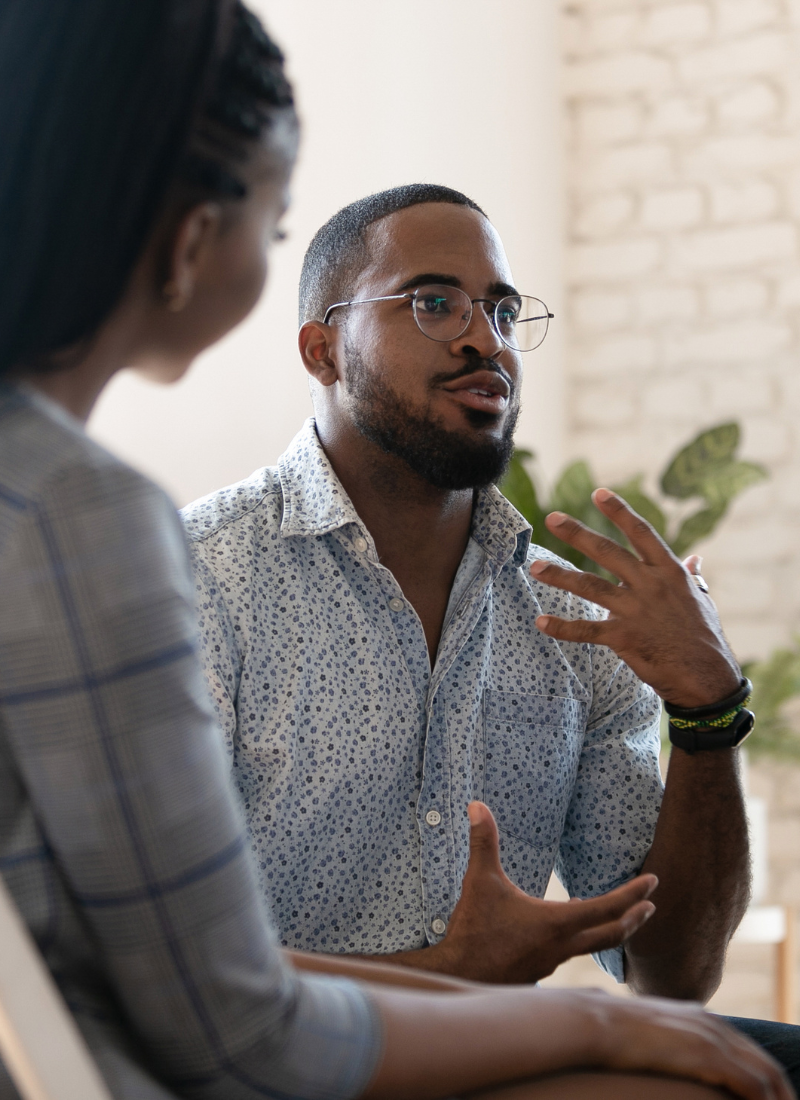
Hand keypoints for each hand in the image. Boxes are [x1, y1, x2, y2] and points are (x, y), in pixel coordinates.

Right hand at [432, 801, 655, 982]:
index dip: (633, 893)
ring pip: (592, 946)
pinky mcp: (540, 971)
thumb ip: (484, 842)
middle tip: (651, 904)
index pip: (607, 907)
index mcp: (556, 923)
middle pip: (613, 934)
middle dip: (636, 917)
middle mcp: (562, 946)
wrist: (459, 975)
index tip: (653, 881)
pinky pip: (570, 953)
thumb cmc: (473, 930)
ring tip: (617, 916)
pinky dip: (581, 939)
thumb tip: (478, 805)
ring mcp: (552, 962)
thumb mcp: (480, 880)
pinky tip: (568, 929)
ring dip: (609, 929)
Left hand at [530, 488, 740, 707]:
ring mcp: (635, 611)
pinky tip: (541, 623)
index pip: (642, 533)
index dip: (620, 512)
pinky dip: (562, 627)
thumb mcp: (702, 599)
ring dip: (560, 575)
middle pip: (608, 552)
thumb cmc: (704, 636)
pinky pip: (586, 630)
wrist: (707, 677)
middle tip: (552, 518)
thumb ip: (691, 576)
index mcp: (669, 572)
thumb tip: (695, 557)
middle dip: (578, 533)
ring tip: (536, 566)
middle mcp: (650, 585)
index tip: (598, 493)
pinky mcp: (624, 638)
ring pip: (591, 587)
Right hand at [585, 990, 792, 1099]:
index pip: (749, 1053)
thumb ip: (663, 1044)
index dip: (766, 1083)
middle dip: (782, 1096)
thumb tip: (655, 1055)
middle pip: (766, 1065)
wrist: (592, 1019)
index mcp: (700, 1018)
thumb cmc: (607, 1031)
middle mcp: (712, 1023)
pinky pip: (753, 1086)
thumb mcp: (644, 1036)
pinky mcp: (706, 1053)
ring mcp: (710, 1036)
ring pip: (767, 1076)